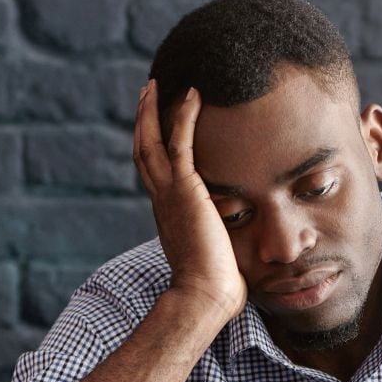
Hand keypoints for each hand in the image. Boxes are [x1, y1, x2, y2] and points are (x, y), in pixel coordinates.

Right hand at [134, 80, 246, 318]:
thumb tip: (237, 248)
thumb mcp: (216, 255)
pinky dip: (184, 117)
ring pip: (152, 141)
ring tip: (157, 85)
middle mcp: (162, 201)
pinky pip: (180, 143)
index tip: (155, 128)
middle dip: (144, 120)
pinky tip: (193, 95)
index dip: (152, 147)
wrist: (205, 296)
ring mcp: (169, 195)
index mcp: (168, 214)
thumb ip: (220, 241)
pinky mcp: (185, 191)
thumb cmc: (215, 286)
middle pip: (143, 150)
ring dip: (153, 111)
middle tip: (147, 93)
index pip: (155, 172)